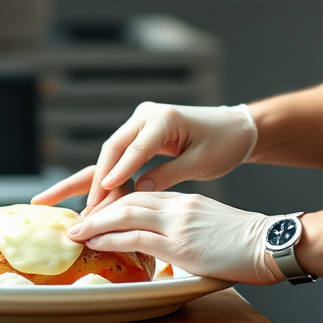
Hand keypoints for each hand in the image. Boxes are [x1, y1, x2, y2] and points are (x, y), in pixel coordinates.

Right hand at [32, 102, 257, 214]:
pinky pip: (123, 153)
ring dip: (103, 177)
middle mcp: (147, 115)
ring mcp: (142, 120)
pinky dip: (114, 173)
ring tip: (92, 207)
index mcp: (164, 118)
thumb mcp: (200, 163)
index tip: (102, 194)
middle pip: (114, 147)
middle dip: (99, 178)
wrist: (234, 128)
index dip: (118, 172)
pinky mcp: (142, 130)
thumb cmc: (223, 143)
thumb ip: (169, 175)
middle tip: (88, 208)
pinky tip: (106, 195)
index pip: (135, 148)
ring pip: (114, 151)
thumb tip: (139, 192)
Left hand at [65, 191, 283, 285]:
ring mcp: (177, 223)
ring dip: (96, 222)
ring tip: (75, 231)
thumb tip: (168, 244)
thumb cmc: (248, 241)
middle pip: (127, 199)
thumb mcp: (211, 225)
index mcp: (184, 200)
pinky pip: (136, 237)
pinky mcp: (179, 244)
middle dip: (97, 207)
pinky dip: (111, 238)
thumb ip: (187, 228)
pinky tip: (95, 242)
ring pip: (125, 214)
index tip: (96, 211)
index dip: (115, 201)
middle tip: (75, 218)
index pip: (140, 195)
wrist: (271, 242)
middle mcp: (176, 206)